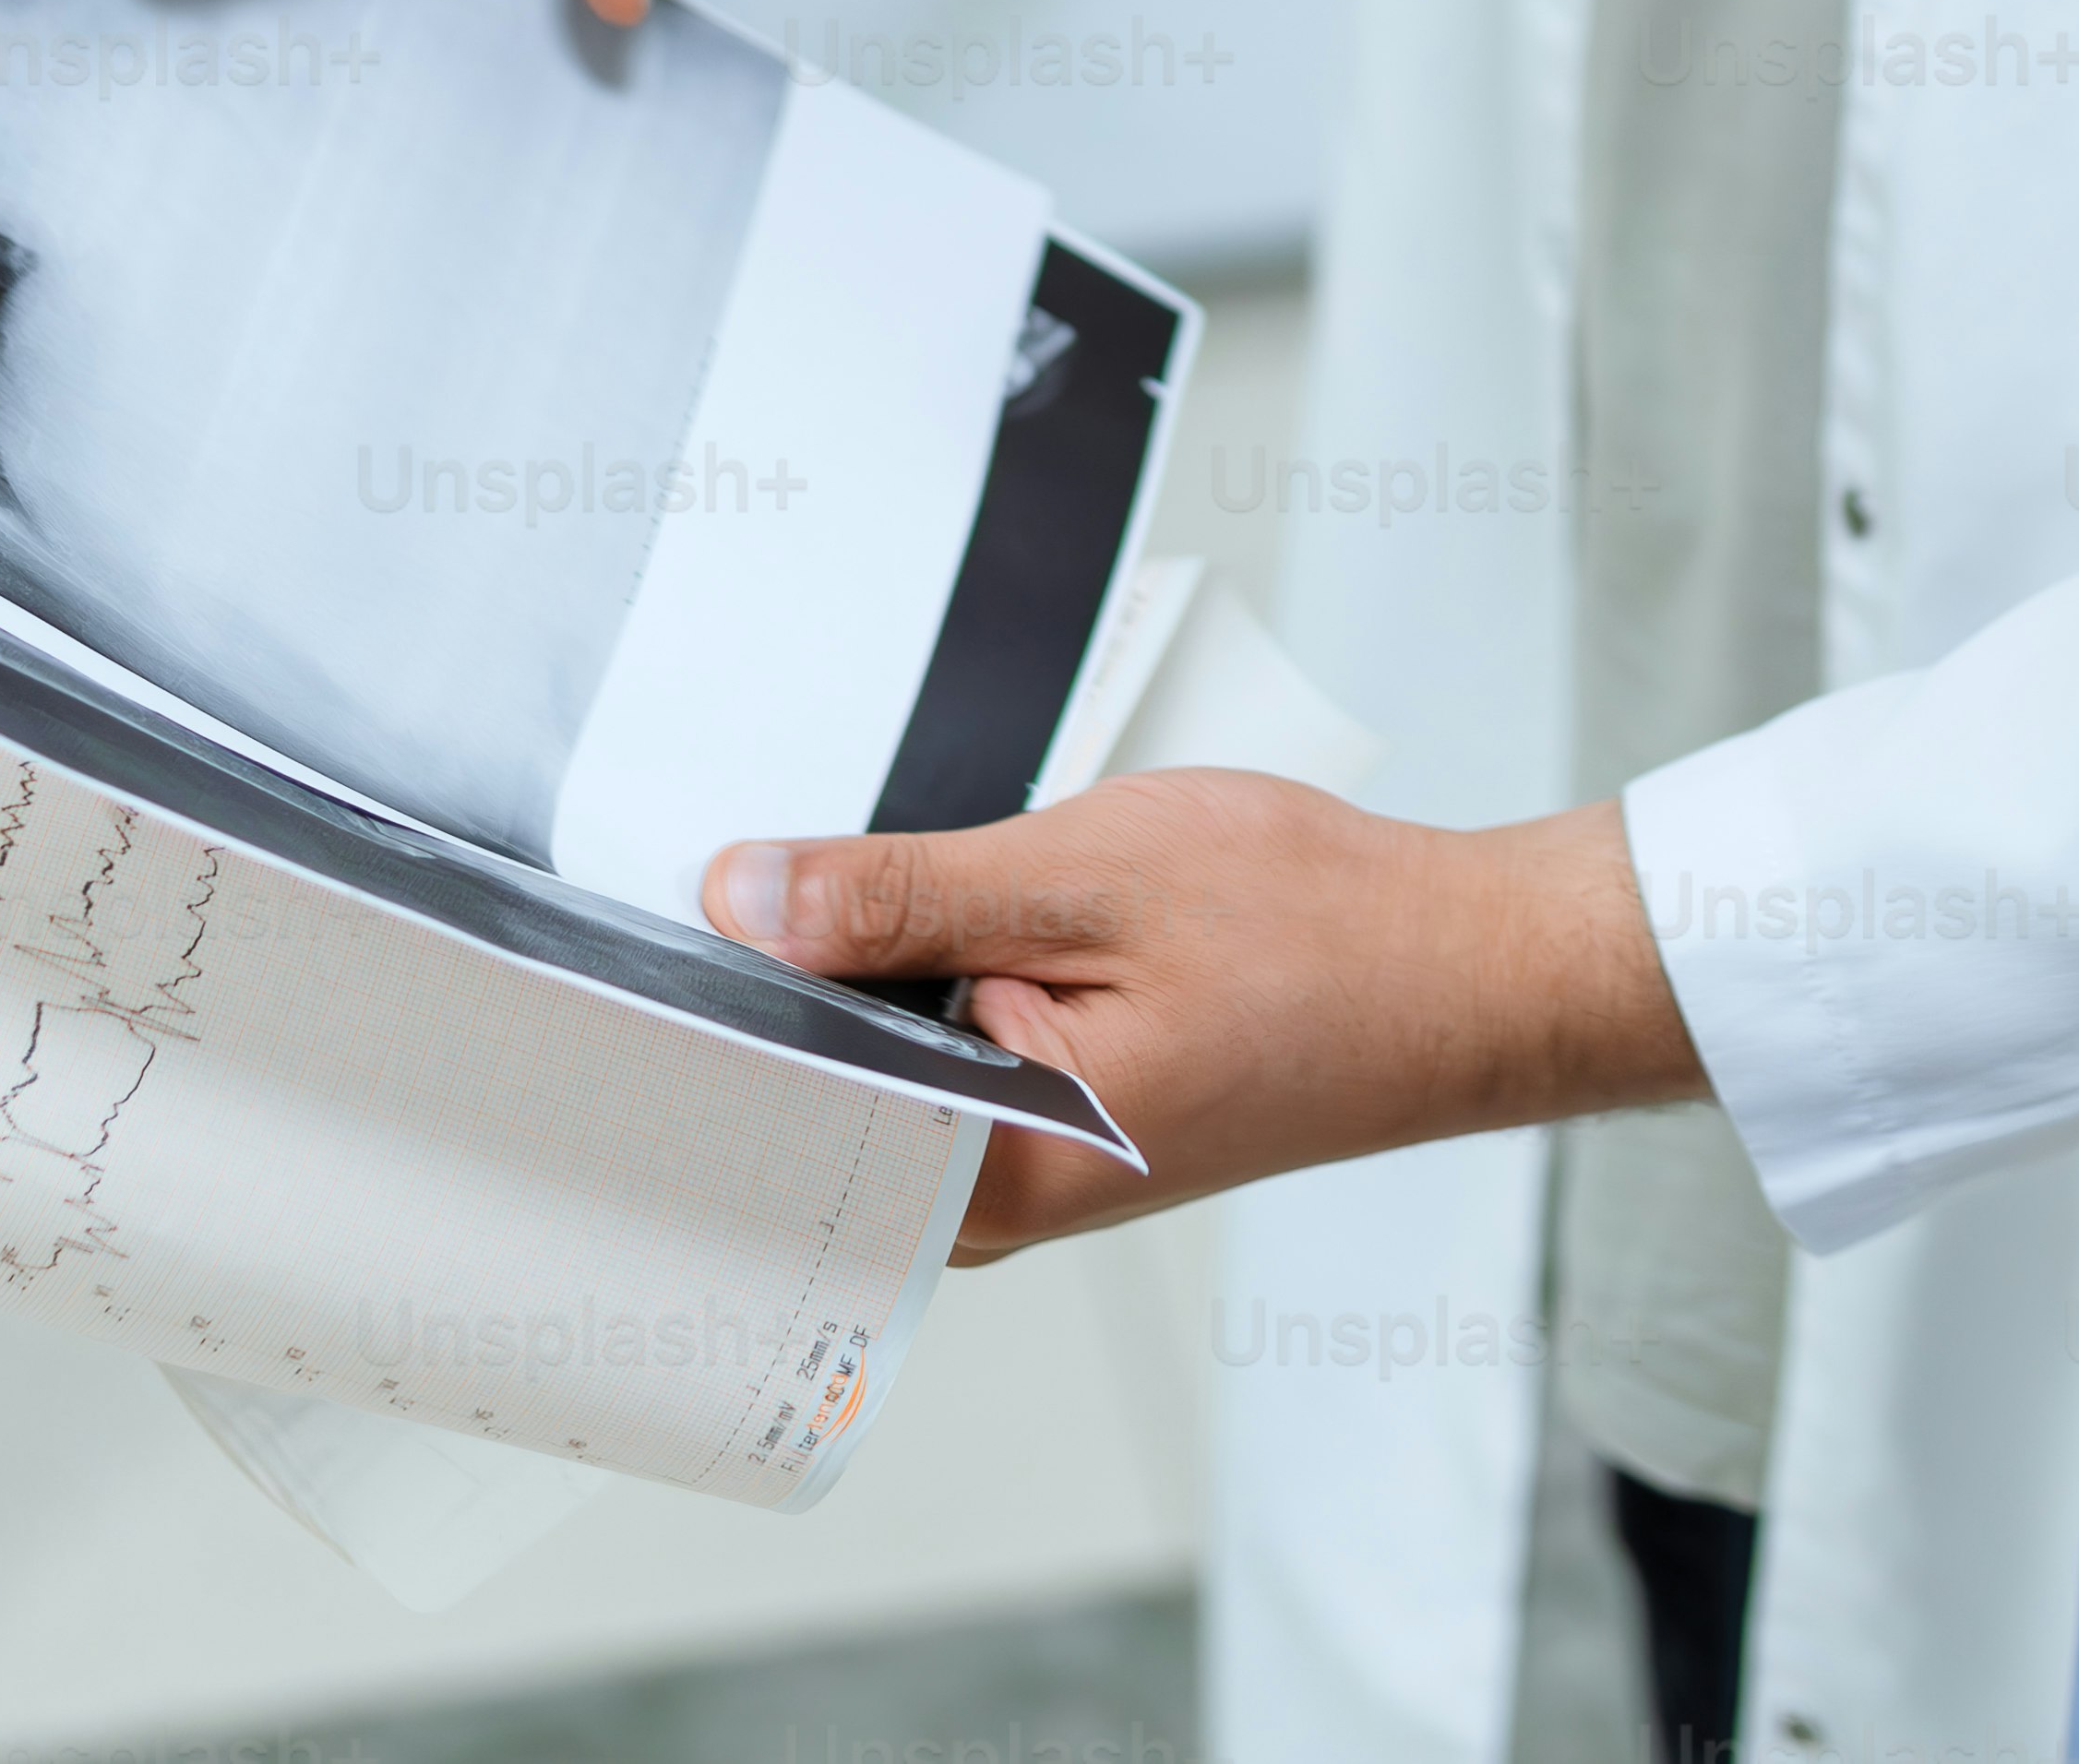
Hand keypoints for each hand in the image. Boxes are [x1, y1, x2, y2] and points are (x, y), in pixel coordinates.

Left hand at [702, 781, 1694, 1263]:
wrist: (1461, 968)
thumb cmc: (1321, 934)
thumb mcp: (1088, 874)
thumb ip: (901, 895)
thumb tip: (741, 899)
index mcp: (999, 1174)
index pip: (781, 1130)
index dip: (691, 1032)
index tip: (616, 952)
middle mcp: (1002, 1203)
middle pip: (812, 1108)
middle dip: (761, 993)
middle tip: (718, 880)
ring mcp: (1028, 1169)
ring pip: (872, 1076)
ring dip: (842, 981)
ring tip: (818, 885)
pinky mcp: (1054, 1123)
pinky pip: (934, 1060)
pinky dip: (909, 986)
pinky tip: (917, 915)